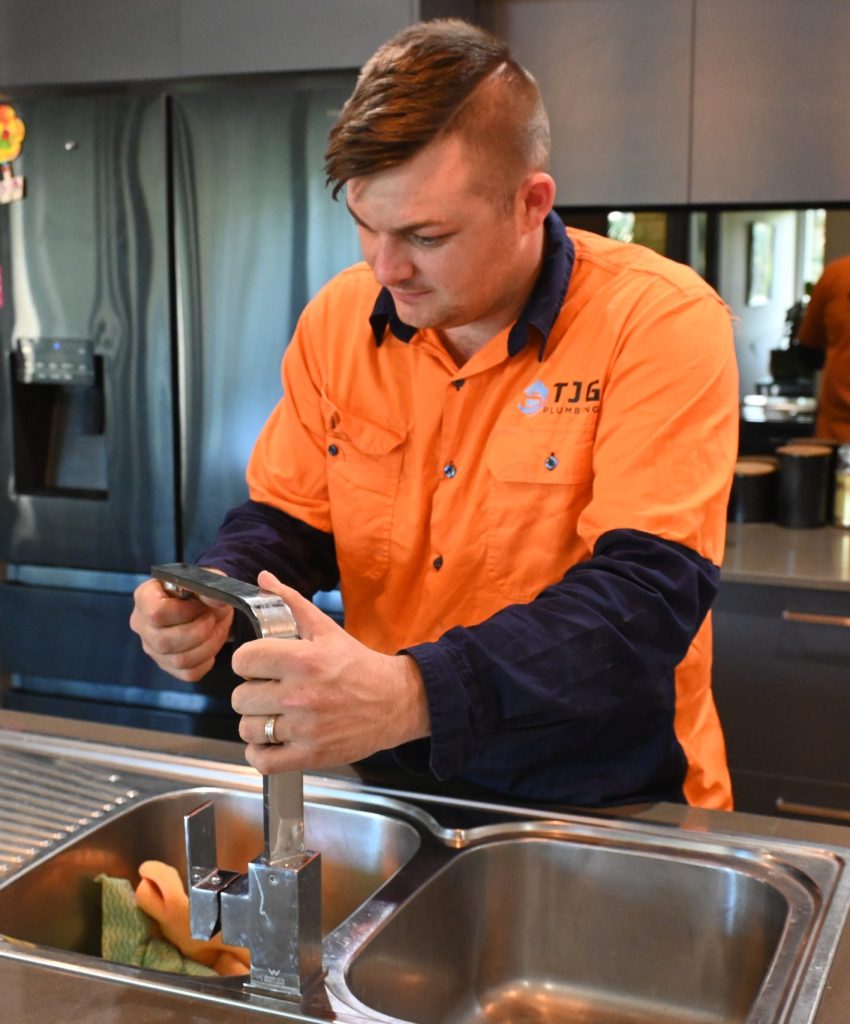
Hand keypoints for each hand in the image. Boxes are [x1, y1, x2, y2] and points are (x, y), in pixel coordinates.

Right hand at [129, 574, 233, 681]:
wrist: (206, 606)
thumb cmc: (200, 591)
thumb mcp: (207, 581)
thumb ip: (210, 588)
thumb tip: (217, 601)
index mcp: (145, 597)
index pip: (156, 613)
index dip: (185, 612)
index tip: (201, 606)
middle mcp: (141, 625)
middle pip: (165, 641)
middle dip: (199, 631)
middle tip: (212, 619)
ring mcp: (152, 648)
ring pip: (178, 660)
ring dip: (208, 646)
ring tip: (216, 630)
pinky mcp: (166, 666)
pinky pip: (188, 673)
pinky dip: (206, 660)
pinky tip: (210, 644)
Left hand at [231, 571, 429, 773]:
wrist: (395, 701)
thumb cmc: (358, 665)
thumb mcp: (325, 629)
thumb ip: (290, 603)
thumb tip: (263, 579)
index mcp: (303, 659)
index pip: (243, 660)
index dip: (248, 661)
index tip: (259, 665)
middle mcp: (301, 694)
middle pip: (240, 698)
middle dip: (252, 692)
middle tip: (269, 691)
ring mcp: (305, 728)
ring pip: (248, 729)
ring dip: (256, 724)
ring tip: (273, 715)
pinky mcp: (311, 755)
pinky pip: (263, 761)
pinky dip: (261, 753)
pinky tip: (273, 740)